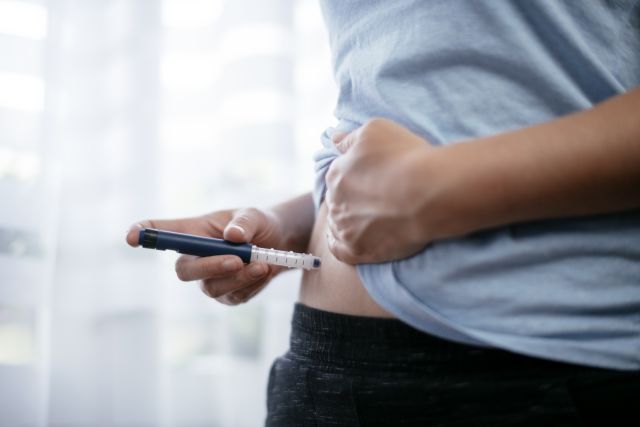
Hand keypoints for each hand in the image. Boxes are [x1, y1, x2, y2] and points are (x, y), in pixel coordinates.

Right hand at [126, 208, 284, 304]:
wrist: (280, 244)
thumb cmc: (259, 224)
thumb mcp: (255, 216)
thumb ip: (245, 223)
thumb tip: (233, 237)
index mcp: (193, 232)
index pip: (160, 232)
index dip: (142, 234)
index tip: (131, 237)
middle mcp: (195, 258)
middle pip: (185, 270)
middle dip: (210, 267)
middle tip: (237, 259)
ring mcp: (209, 280)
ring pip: (212, 288)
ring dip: (239, 277)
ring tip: (263, 264)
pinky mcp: (227, 296)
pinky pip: (234, 297)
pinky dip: (252, 284)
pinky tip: (265, 270)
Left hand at [325, 118, 432, 263]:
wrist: (430, 192)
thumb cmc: (406, 156)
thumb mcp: (375, 130)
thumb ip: (350, 138)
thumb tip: (334, 140)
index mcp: (337, 173)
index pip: (339, 175)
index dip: (357, 176)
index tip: (374, 178)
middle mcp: (335, 201)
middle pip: (339, 200)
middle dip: (353, 199)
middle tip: (378, 199)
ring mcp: (345, 228)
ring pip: (338, 225)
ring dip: (349, 221)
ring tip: (370, 219)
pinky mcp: (358, 250)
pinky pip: (339, 251)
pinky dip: (341, 245)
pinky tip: (349, 241)